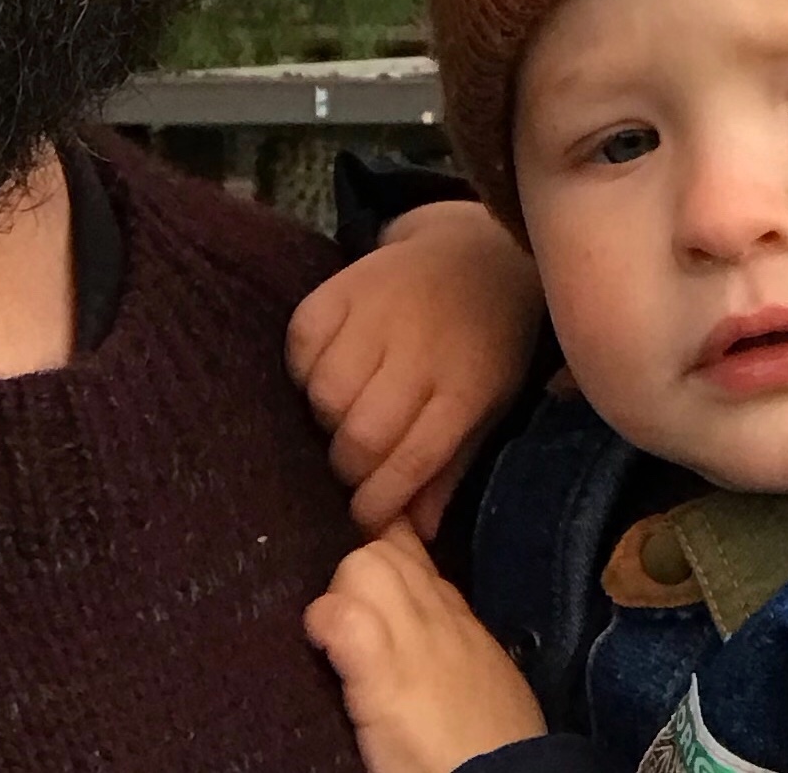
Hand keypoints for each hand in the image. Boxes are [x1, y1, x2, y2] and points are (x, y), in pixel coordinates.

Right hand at [289, 201, 543, 536]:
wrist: (478, 252)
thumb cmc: (487, 343)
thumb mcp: (488, 406)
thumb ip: (449, 468)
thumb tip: (416, 534)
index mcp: (464, 386)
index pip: (410, 462)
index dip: (378, 503)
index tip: (364, 517)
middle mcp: (419, 349)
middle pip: (358, 435)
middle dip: (349, 466)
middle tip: (355, 463)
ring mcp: (377, 313)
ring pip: (323, 394)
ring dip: (326, 417)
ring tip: (346, 411)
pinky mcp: (340, 287)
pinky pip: (299, 344)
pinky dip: (306, 368)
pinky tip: (330, 368)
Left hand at [306, 520, 545, 772]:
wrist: (500, 772)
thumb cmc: (491, 733)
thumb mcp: (481, 670)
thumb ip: (454, 640)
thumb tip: (432, 628)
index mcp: (457, 616)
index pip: (414, 556)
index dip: (384, 557)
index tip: (367, 584)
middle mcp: (437, 612)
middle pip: (382, 550)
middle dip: (354, 574)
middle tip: (345, 621)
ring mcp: (411, 635)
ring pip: (364, 565)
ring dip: (338, 593)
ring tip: (333, 637)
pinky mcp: (383, 668)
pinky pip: (344, 618)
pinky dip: (324, 622)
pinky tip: (323, 644)